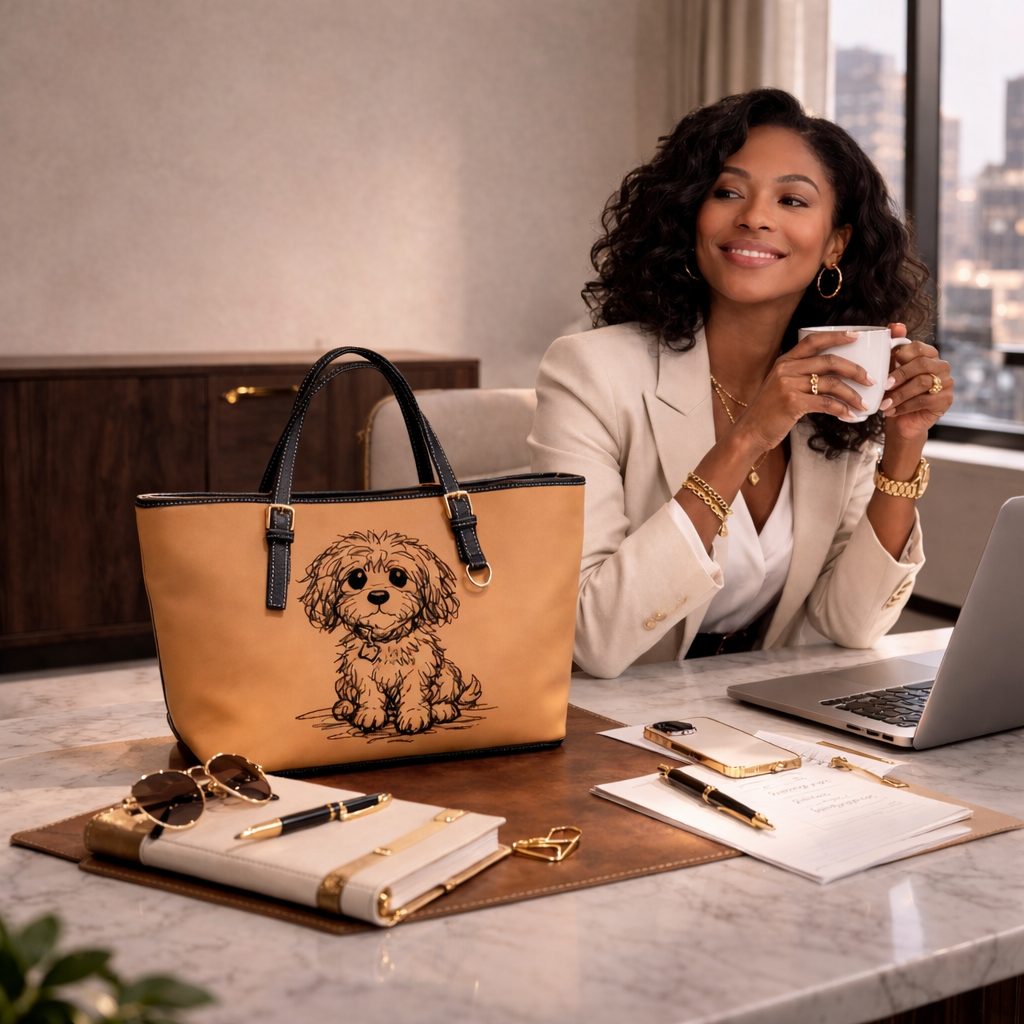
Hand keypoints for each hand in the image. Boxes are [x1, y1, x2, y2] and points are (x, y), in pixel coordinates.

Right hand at [733, 330, 871, 455]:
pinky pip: (825, 403)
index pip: (813, 341)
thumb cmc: (768, 411)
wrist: (750, 431)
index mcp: (784, 361)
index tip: (856, 336)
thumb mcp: (780, 386)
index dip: (836, 337)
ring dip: (852, 394)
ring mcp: (788, 385)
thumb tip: (831, 375)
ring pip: (831, 383)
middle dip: (855, 369)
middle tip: (870, 379)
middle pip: (829, 361)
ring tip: (863, 403)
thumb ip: (799, 375)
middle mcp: (786, 369)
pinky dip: (841, 410)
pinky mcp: (792, 403)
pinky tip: (850, 415)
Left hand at [880, 323, 953, 445]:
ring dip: (900, 394)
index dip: (902, 355)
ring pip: (922, 383)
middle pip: (921, 365)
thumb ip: (894, 347)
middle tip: (884, 386)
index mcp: (929, 355)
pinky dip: (905, 406)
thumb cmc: (895, 393)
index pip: (918, 347)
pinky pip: (924, 401)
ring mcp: (946, 383)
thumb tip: (895, 325)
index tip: (887, 365)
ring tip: (884, 403)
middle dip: (899, 375)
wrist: (900, 421)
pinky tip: (892, 411)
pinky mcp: (946, 400)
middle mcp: (942, 366)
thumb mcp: (890, 370)